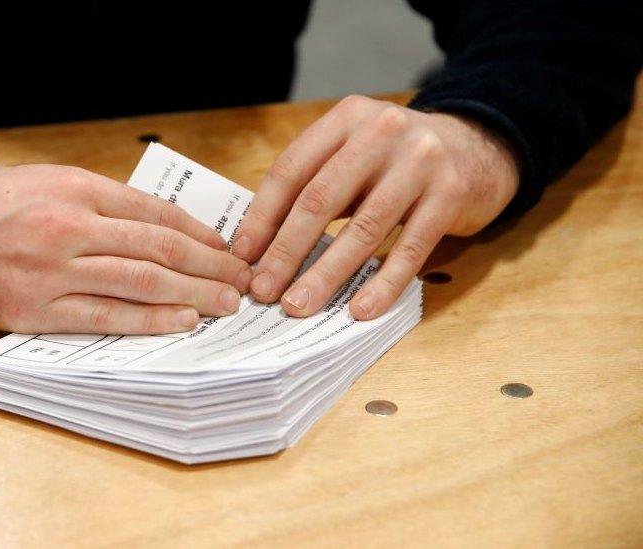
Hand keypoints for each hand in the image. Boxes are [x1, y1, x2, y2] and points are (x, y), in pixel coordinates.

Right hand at [0, 164, 251, 333]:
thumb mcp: (50, 182)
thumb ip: (102, 203)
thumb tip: (159, 229)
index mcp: (78, 189)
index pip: (156, 213)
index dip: (200, 233)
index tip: (227, 248)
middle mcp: (72, 227)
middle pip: (159, 247)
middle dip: (210, 265)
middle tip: (242, 280)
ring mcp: (55, 270)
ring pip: (140, 281)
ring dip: (191, 293)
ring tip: (225, 303)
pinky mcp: (37, 308)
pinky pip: (104, 316)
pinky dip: (148, 319)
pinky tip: (180, 321)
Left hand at [232, 95, 518, 318]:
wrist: (482, 146)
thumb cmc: (400, 160)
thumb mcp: (355, 153)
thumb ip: (315, 184)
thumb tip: (261, 244)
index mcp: (345, 120)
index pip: (291, 171)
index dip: (263, 217)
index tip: (243, 257)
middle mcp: (380, 132)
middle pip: (320, 200)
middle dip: (286, 251)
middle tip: (264, 290)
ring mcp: (419, 161)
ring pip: (363, 227)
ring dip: (326, 273)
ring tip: (300, 304)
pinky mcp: (451, 193)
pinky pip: (410, 247)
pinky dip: (383, 282)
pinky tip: (361, 308)